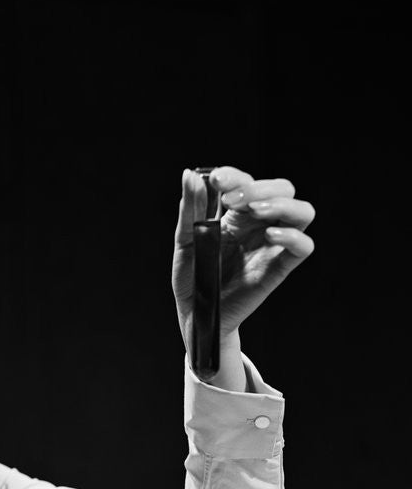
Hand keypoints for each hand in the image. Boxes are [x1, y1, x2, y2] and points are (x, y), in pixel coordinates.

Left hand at [172, 166, 314, 386]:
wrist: (196, 313)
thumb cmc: (192, 277)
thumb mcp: (185, 240)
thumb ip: (190, 209)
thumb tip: (190, 175)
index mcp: (237, 214)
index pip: (248, 181)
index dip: (235, 176)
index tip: (216, 181)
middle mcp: (260, 225)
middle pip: (282, 189)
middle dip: (259, 187)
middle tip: (231, 202)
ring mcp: (272, 245)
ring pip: (302, 212)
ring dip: (282, 204)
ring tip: (256, 212)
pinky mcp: (279, 268)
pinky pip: (304, 246)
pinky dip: (293, 236)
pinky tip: (269, 236)